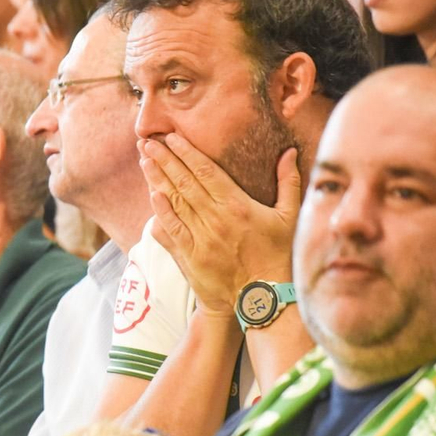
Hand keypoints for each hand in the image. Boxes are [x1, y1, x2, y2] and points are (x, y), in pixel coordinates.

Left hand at [141, 136, 300, 314]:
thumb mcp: (289, 217)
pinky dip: (160, 212)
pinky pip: (171, 230)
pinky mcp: (190, 256)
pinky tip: (151, 196)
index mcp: (238, 206)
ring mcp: (201, 238)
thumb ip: (288, 182)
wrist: (264, 297)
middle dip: (165, 160)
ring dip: (158, 181)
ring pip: (174, 203)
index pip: (206, 172)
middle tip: (148, 143)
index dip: (187, 153)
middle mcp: (216, 219)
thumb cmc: (279, 254)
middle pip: (185, 183)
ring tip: (145, 161)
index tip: (172, 138)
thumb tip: (289, 152)